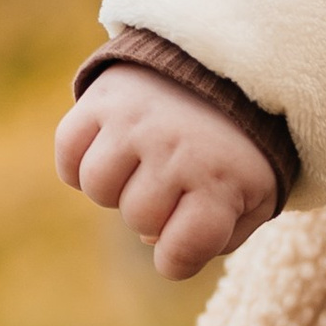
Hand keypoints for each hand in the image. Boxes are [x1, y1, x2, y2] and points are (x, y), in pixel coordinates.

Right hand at [58, 66, 278, 278]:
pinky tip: (113, 152)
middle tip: (176, 184)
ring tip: (144, 165)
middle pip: (138, 220)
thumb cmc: (239, 148)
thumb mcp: (256, 195)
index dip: (177, 259)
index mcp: (223, 180)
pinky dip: (81, 163)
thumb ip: (222, 236)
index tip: (184, 243)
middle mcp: (177, 150)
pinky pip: (69, 155)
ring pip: (98, 189)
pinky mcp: (103, 98)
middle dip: (155, 215)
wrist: (225, 66)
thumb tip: (157, 245)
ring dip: (117, 187)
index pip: (179, 253)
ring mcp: (135, 122)